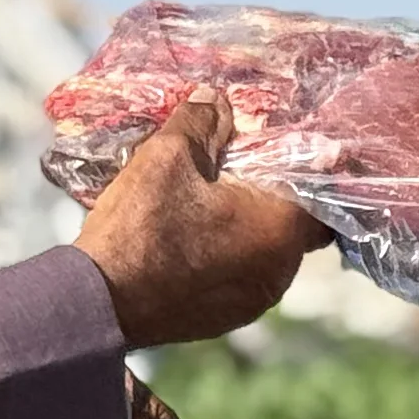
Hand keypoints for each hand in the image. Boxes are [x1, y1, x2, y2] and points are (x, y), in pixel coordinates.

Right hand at [72, 94, 326, 348]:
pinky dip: (229, 257)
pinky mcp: (228, 320)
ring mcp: (255, 301)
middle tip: (237, 171)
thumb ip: (202, 121)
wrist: (98, 301)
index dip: (301, 164)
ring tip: (212, 205)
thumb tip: (215, 98)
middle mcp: (280, 270)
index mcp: (280, 228)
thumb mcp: (169, 156)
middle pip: (294, 222)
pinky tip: (195, 241)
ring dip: (249, 229)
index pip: (320, 190)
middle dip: (271, 195)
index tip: (277, 147)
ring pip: (268, 252)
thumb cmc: (141, 226)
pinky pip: (242, 277)